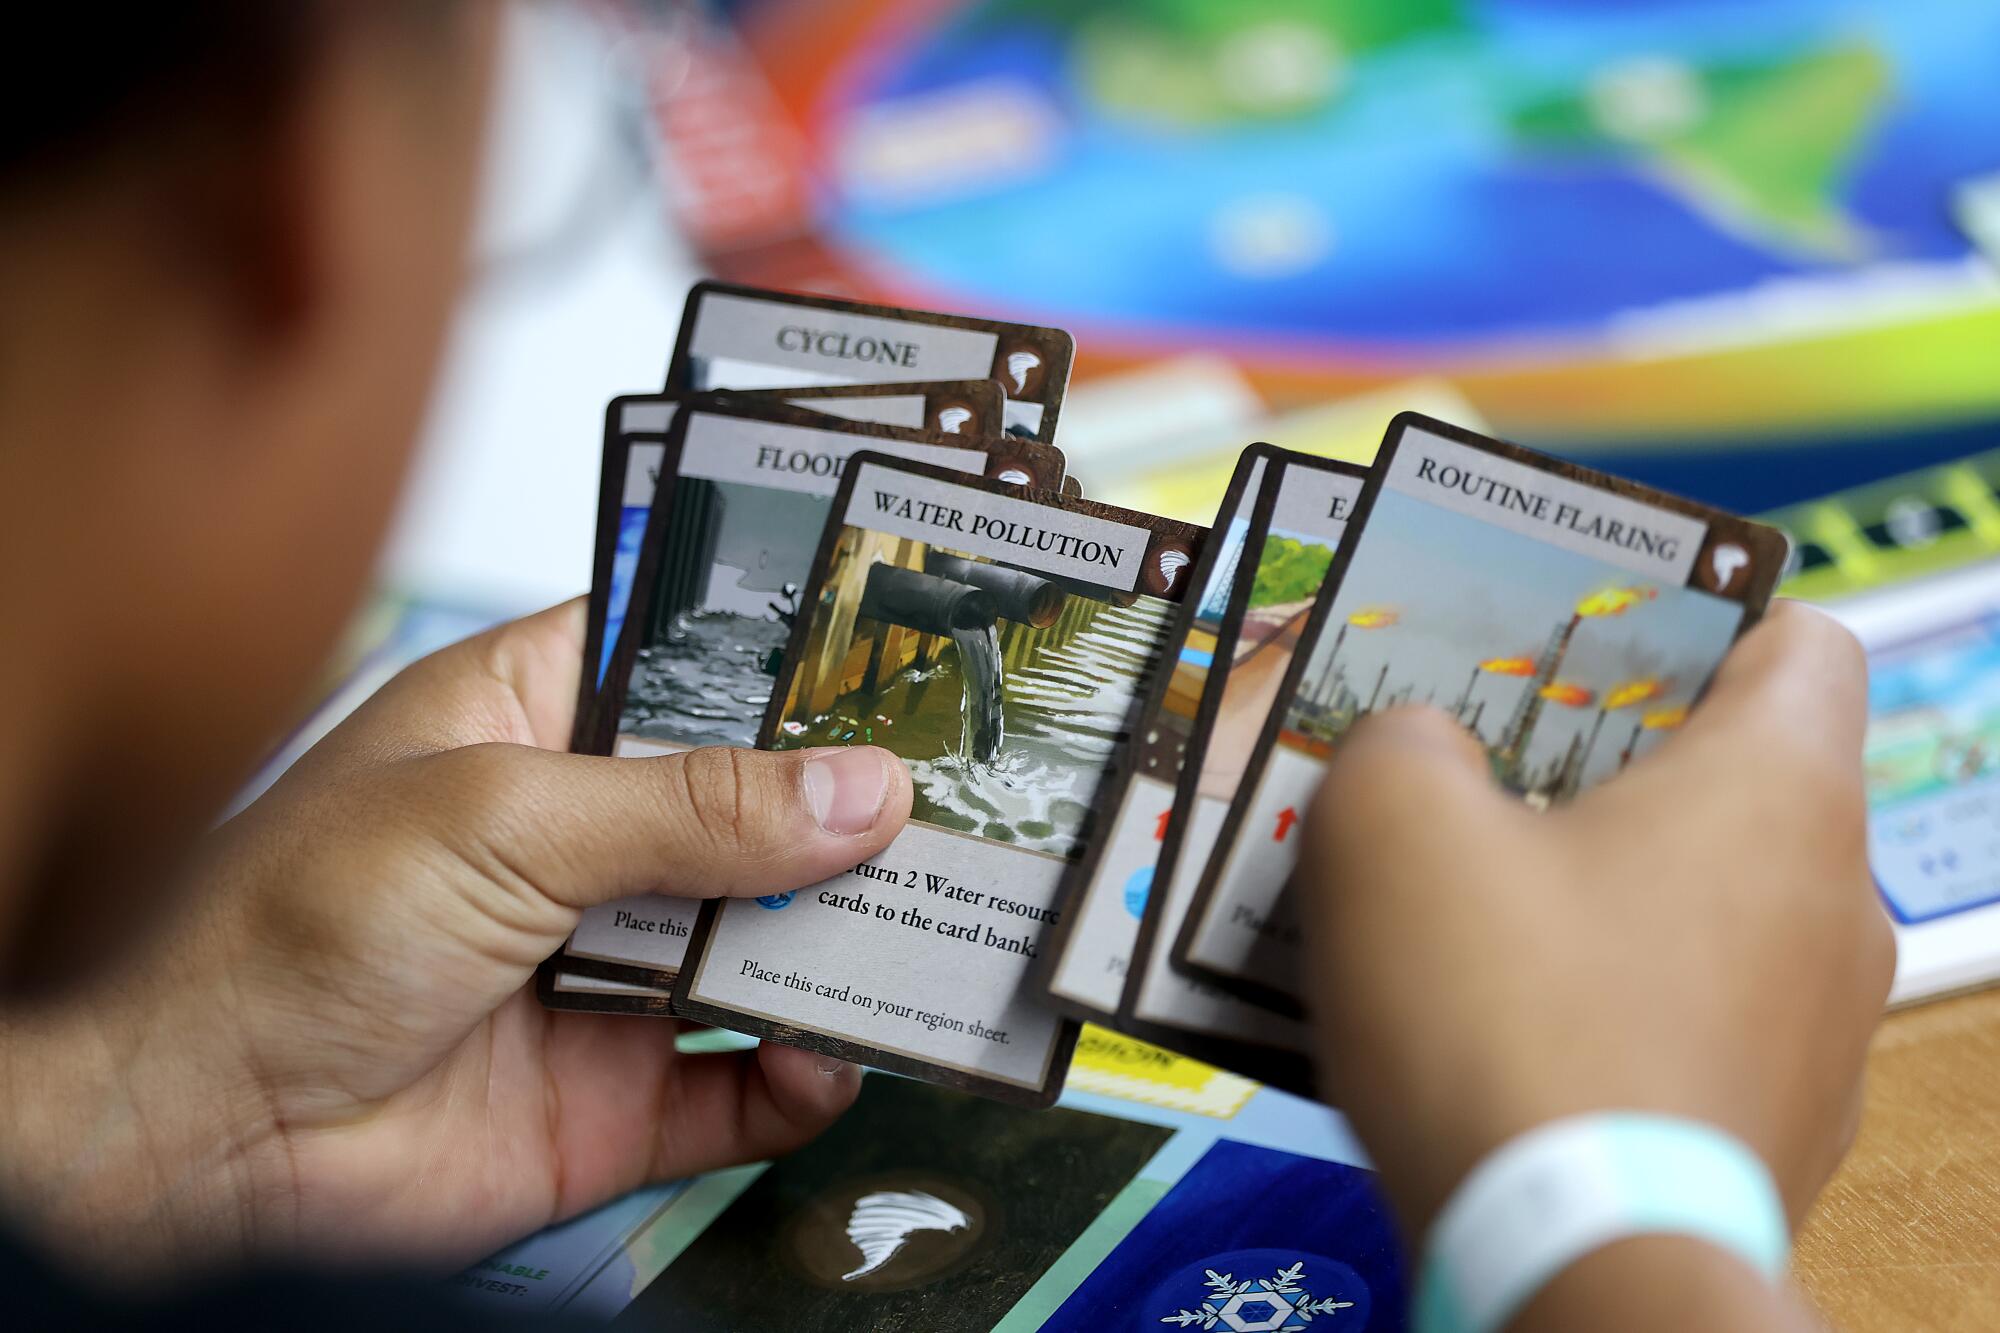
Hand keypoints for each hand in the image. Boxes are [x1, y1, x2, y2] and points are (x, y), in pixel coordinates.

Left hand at [0, 600, 910, 1276]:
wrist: (198, 1139)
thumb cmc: (280, 931)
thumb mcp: (500, 816)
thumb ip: (691, 807)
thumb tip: (859, 792)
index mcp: (537, 725)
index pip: (692, 663)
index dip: (794, 658)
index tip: (907, 651)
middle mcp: (587, 842)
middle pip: (759, 809)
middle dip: (853, 808)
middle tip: (966, 798)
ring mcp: (612, 967)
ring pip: (772, 944)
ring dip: (851, 939)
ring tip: (939, 923)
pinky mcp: (623, 1090)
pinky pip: (748, 1083)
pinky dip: (804, 1075)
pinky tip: (827, 1054)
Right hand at [1297, 601, 1891, 1237]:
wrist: (1576, 1268)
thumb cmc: (1506, 1030)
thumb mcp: (1389, 827)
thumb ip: (1400, 744)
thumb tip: (1420, 754)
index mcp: (1776, 786)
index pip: (1797, 638)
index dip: (1694, 620)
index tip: (1596, 648)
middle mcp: (1834, 898)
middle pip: (1735, 780)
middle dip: (1607, 770)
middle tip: (1489, 782)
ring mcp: (1821, 1027)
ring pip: (1710, 908)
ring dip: (1604, 897)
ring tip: (1473, 921)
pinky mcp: (1780, 1126)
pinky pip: (1695, 1020)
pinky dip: (1616, 1007)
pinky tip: (1508, 1035)